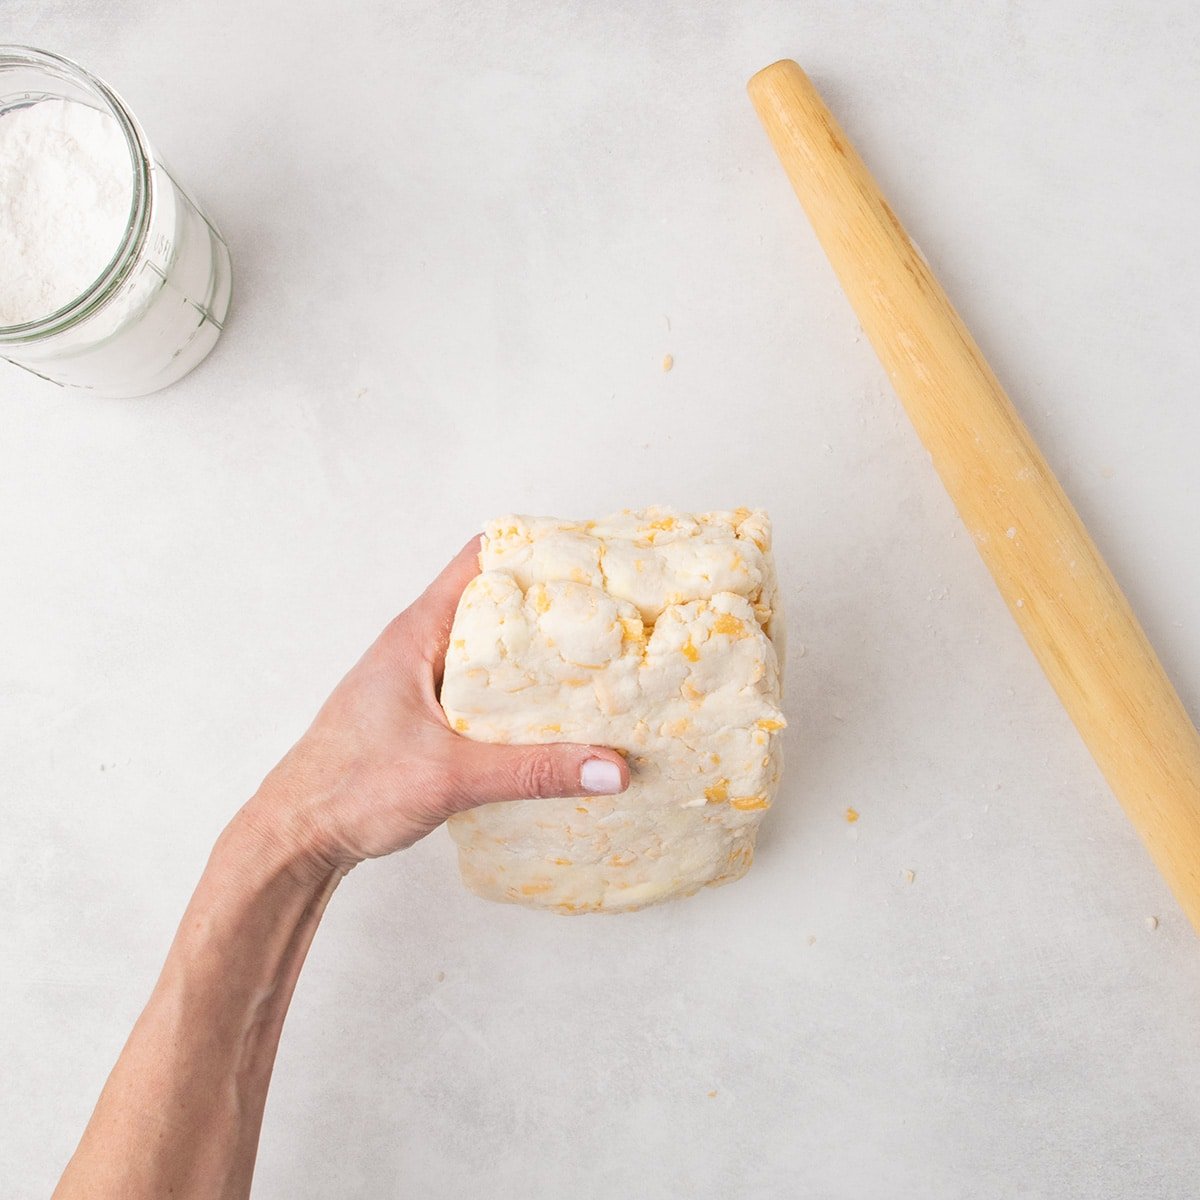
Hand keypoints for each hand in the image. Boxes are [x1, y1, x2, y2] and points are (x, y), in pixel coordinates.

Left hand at [243, 538, 629, 876]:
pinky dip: (515, 695)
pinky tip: (551, 721)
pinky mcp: (422, 717)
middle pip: (493, 603)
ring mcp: (417, 681)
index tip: (589, 557)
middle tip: (609, 617)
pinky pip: (479, 690)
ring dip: (533, 656)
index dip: (534, 550)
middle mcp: (418, 646)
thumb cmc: (350, 791)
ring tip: (596, 666)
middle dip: (548, 606)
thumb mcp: (451, 778)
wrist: (293, 838)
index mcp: (417, 634)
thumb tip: (612, 769)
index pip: (480, 560)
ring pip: (487, 651)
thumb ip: (534, 771)